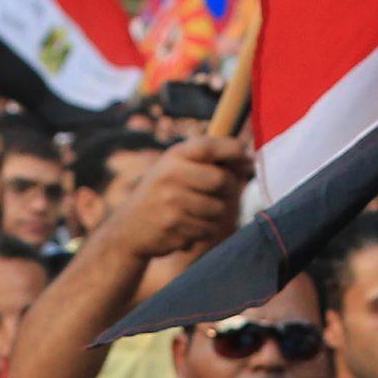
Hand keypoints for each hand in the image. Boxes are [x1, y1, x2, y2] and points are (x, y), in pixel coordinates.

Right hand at [99, 133, 251, 264]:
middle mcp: (170, 176)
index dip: (234, 150)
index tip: (246, 158)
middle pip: (222, 180)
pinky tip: (185, 226)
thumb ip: (205, 161)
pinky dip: (203, 231)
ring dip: (214, 214)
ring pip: (218, 209)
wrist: (128, 228)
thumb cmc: (161, 194)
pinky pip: (207, 230)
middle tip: (223, 193)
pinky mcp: (174, 227)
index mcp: (173, 157)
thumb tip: (249, 159)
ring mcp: (171, 202)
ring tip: (196, 213)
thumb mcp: (174, 168)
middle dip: (230, 189)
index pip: (210, 147)